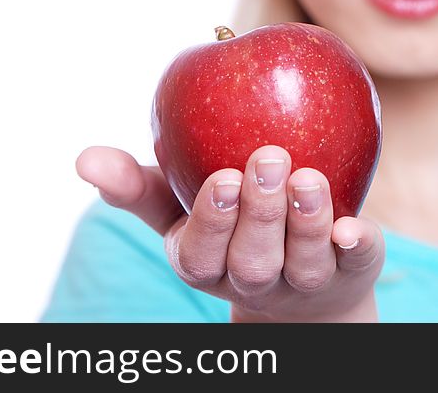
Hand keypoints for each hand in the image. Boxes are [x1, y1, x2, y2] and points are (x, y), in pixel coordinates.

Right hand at [76, 144, 384, 321]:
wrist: (298, 275)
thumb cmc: (224, 225)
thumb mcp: (176, 205)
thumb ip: (135, 185)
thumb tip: (83, 159)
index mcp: (205, 264)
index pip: (201, 252)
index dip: (214, 220)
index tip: (224, 177)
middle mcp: (252, 279)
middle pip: (252, 260)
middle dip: (260, 213)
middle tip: (268, 156)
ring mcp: (303, 281)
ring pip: (302, 263)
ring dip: (305, 222)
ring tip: (308, 176)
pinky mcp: (350, 271)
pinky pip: (354, 263)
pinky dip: (354, 246)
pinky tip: (350, 226)